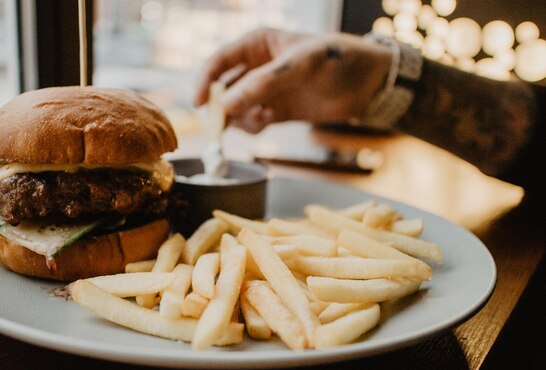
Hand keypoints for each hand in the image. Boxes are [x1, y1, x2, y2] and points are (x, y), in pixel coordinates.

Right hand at [194, 28, 392, 132]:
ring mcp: (267, 90)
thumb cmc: (336, 61)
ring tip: (259, 119)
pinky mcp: (277, 111)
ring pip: (236, 108)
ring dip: (239, 118)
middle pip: (223, 88)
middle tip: (220, 124)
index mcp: (258, 44)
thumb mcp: (298, 66)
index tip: (199, 104)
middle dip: (219, 106)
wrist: (368, 83)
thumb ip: (261, 85)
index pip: (220, 61)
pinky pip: (253, 121)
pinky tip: (267, 122)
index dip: (204, 81)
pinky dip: (253, 126)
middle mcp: (257, 67)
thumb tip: (224, 106)